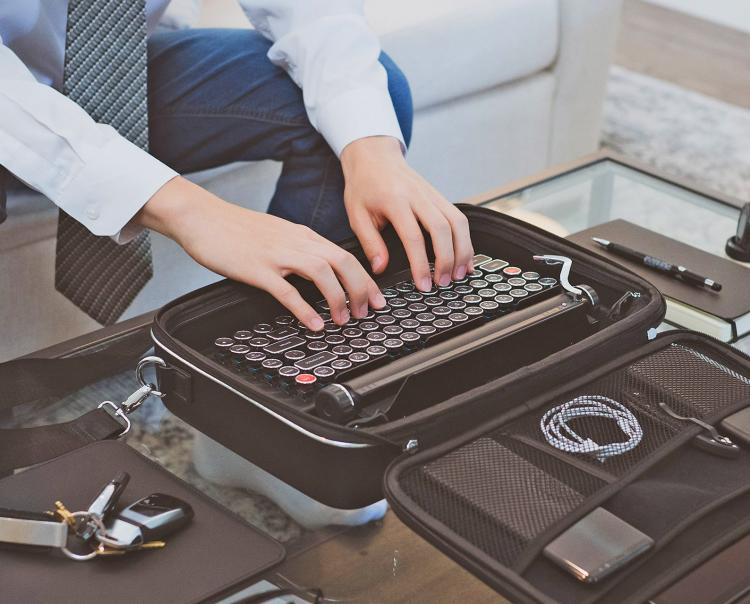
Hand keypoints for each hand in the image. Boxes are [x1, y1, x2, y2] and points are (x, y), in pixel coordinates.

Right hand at [137, 177, 384, 329]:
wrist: (202, 217)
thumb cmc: (236, 229)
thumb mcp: (277, 236)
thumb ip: (299, 250)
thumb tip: (319, 271)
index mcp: (303, 236)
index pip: (345, 255)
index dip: (366, 279)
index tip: (375, 298)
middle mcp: (296, 242)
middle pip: (343, 263)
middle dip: (361, 290)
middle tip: (366, 312)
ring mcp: (278, 255)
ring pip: (323, 273)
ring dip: (339, 299)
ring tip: (344, 320)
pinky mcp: (258, 268)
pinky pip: (288, 290)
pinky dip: (305, 308)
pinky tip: (314, 323)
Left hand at [341, 136, 473, 290]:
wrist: (374, 156)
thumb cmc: (363, 186)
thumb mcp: (356, 214)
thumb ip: (370, 242)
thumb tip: (381, 268)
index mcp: (394, 200)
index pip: (413, 236)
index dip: (421, 264)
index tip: (423, 284)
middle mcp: (418, 196)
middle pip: (442, 229)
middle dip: (447, 259)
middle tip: (444, 282)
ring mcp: (432, 194)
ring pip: (457, 222)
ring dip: (462, 250)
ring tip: (458, 274)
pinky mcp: (440, 196)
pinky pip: (459, 218)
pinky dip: (465, 239)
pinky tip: (464, 258)